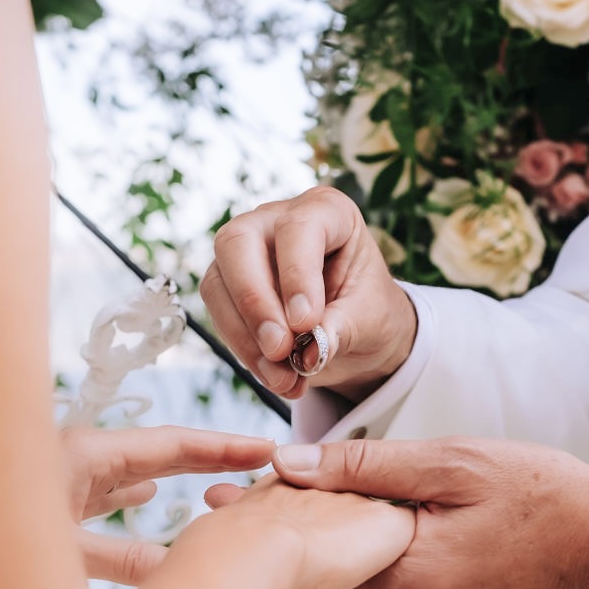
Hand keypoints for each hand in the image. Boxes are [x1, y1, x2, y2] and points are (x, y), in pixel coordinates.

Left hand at [61, 425, 274, 586]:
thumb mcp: (65, 556)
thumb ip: (123, 560)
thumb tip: (181, 567)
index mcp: (85, 454)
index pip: (170, 444)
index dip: (222, 448)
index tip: (265, 447)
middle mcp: (79, 457)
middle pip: (158, 452)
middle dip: (210, 456)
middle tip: (260, 457)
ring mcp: (65, 476)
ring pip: (133, 470)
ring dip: (176, 472)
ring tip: (219, 474)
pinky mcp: (53, 498)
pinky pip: (106, 489)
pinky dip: (133, 491)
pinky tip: (147, 493)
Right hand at [201, 187, 417, 403]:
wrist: (356, 334)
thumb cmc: (367, 311)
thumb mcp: (370, 319)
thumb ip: (342, 329)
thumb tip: (309, 351)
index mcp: (326, 211)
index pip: (298, 228)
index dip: (297, 275)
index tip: (306, 322)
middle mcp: (276, 220)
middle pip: (239, 243)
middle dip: (255, 303)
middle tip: (280, 350)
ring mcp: (244, 251)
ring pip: (218, 283)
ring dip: (246, 339)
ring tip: (284, 377)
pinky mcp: (226, 284)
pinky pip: (218, 314)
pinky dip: (243, 351)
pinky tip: (274, 375)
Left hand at [223, 437, 588, 588]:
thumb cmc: (537, 491)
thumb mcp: (448, 463)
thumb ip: (363, 466)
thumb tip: (286, 463)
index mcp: (410, 583)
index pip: (310, 567)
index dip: (266, 531)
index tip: (223, 500)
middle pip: (321, 583)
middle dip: (284, 541)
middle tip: (232, 501)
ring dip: (320, 552)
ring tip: (276, 507)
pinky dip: (356, 562)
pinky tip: (340, 528)